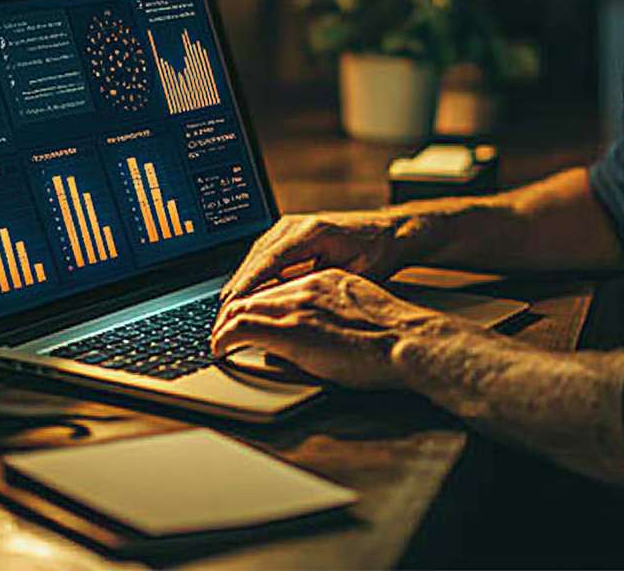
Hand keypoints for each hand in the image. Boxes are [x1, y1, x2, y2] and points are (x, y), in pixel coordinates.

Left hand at [211, 268, 443, 388]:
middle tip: (218, 326)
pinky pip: (245, 325)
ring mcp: (299, 303)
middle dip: (233, 307)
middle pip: (255, 288)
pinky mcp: (292, 327)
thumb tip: (314, 329)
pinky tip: (218, 347)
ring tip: (215, 337)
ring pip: (245, 303)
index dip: (255, 296)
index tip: (242, 311)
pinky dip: (226, 335)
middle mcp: (308, 283)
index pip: (277, 281)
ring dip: (226, 320)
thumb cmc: (394, 333)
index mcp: (325, 277)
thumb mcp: (358, 308)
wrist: (408, 340)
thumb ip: (331, 312)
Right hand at [219, 209, 430, 304]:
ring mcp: (289, 226)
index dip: (248, 286)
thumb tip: (288, 306)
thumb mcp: (350, 274)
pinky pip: (263, 256)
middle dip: (237, 289)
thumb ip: (318, 286)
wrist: (389, 231)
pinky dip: (252, 276)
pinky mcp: (288, 234)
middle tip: (221, 319)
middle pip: (255, 258)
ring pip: (255, 257)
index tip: (232, 308)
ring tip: (226, 313)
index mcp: (311, 231)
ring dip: (241, 284)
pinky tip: (244, 297)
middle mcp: (295, 224)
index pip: (269, 260)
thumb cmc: (376, 253)